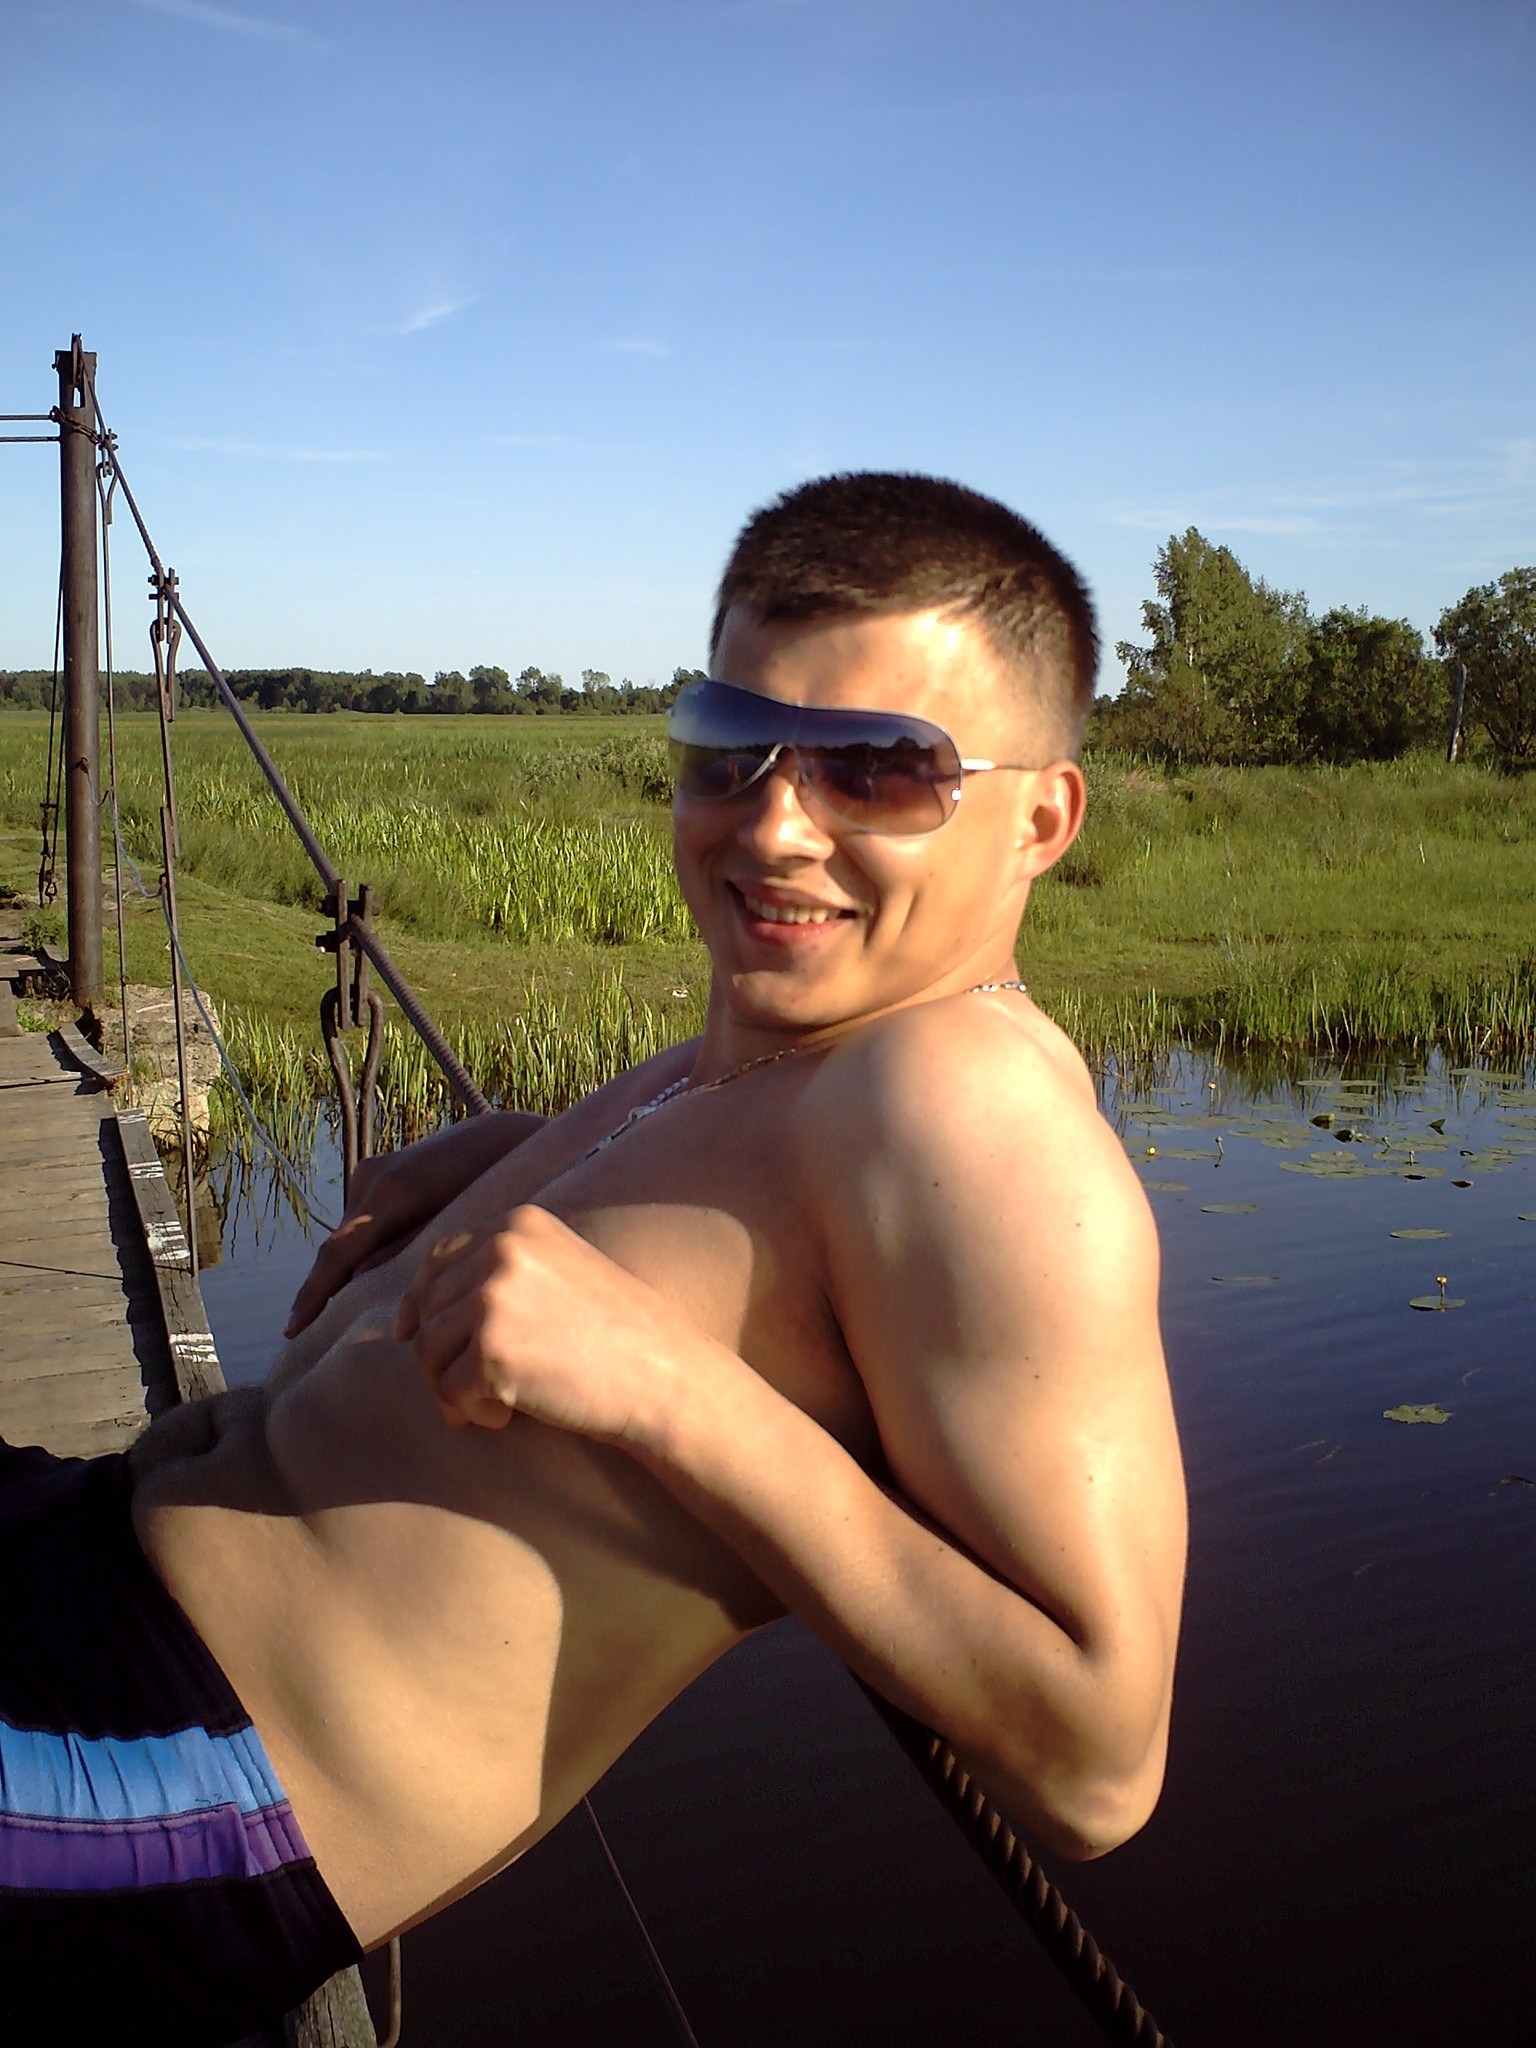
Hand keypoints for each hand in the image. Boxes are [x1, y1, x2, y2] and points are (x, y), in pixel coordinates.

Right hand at [285, 1113, 543, 1336]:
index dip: (313, 1295)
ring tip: (340, 1315)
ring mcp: (371, 1171)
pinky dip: (362, 1247)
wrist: (503, 1137)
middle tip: (310, 1337)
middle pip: (338, 1247)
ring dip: (347, 1268)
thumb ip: (404, 1253)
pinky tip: (368, 1277)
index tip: (292, 1331)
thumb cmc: (491, 1185)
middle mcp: (370, 1179)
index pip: (337, 1254)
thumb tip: (358, 1285)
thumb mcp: (453, 1225)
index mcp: (389, 1193)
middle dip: (325, 1289)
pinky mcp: (379, 1172)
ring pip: (349, 1235)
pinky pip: (361, 1220)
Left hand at [394, 1204, 702, 1441]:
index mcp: (520, 1225)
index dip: (421, 1300)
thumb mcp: (562, 1275)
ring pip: (428, 1349)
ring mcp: (493, 1296)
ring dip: (450, 1387)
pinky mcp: (491, 1348)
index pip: (440, 1258)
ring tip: (493, 1407)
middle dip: (437, 1354)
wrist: (666, 1377)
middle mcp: (502, 1249)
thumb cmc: (622, 1338)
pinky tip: (506, 1418)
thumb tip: (413, 1316)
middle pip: (429, 1306)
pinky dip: (470, 1412)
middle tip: (467, 1394)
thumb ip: (500, 1274)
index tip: (411, 1335)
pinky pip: (448, 1389)